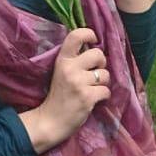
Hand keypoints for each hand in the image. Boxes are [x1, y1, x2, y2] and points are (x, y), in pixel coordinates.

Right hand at [35, 27, 110, 147]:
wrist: (50, 121)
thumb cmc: (58, 96)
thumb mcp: (60, 72)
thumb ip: (74, 60)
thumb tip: (95, 50)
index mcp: (62, 60)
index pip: (76, 35)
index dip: (89, 34)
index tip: (93, 41)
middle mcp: (70, 68)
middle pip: (98, 54)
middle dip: (101, 64)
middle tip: (94, 73)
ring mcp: (79, 82)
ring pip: (105, 74)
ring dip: (102, 83)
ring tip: (92, 89)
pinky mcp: (87, 97)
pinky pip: (106, 91)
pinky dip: (103, 96)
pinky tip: (93, 100)